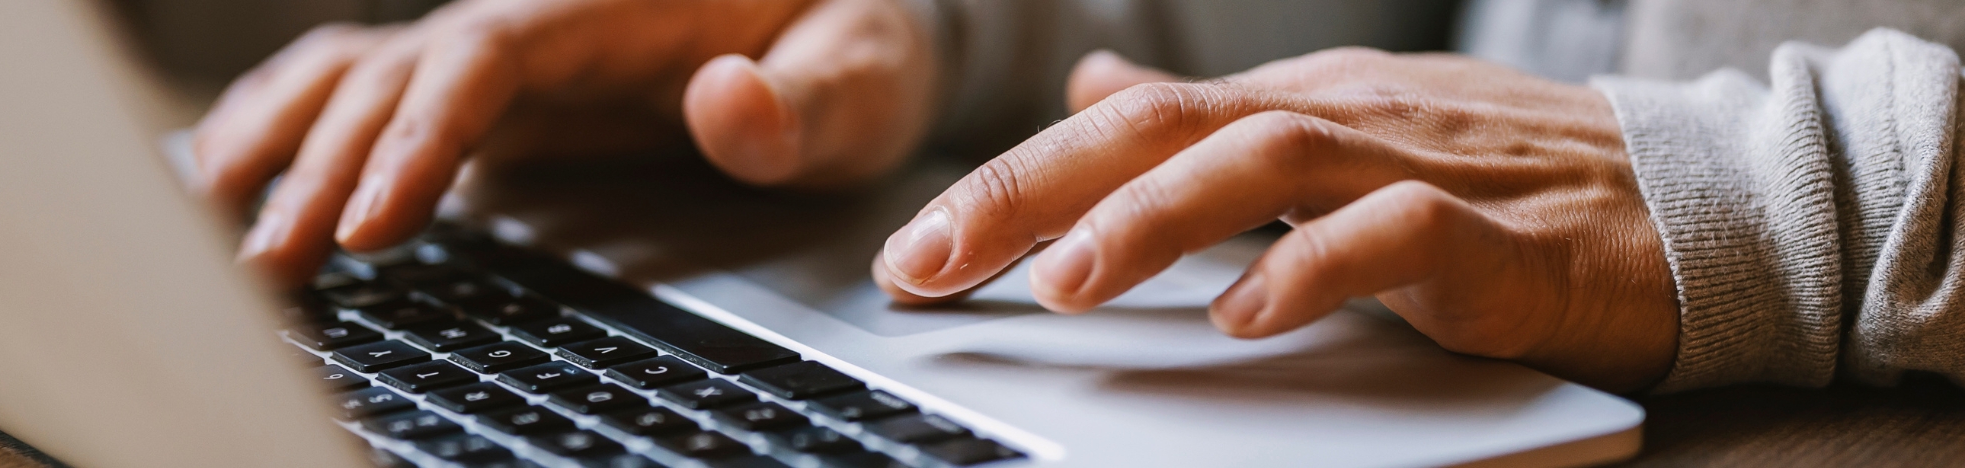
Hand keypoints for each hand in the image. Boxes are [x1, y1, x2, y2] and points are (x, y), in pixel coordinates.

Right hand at [193, 0, 939, 288]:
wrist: (845, 18)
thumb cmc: (854, 42)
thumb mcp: (864, 72)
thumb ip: (801, 101)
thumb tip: (724, 105)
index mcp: (605, 7)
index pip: (481, 59)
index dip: (416, 137)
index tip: (377, 227)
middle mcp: (533, 19)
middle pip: (394, 76)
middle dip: (321, 169)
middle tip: (269, 269)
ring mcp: (501, 53)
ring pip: (354, 74)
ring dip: (278, 141)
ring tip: (209, 220)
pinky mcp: (488, 93)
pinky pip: (365, 90)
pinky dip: (287, 122)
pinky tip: (225, 172)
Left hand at [873, 48, 1677, 391]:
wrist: (1698, 204)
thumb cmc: (1504, 184)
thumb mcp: (1334, 137)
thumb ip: (1210, 128)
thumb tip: (1093, 90)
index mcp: (1291, 103)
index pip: (1124, 126)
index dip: (1010, 183)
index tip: (912, 253)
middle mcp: (1341, 118)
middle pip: (1163, 129)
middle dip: (1032, 194)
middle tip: (931, 263)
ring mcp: (1419, 169)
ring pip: (1264, 163)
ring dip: (1151, 222)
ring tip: (1064, 284)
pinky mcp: (1500, 238)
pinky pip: (1398, 239)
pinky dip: (1315, 269)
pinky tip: (1247, 316)